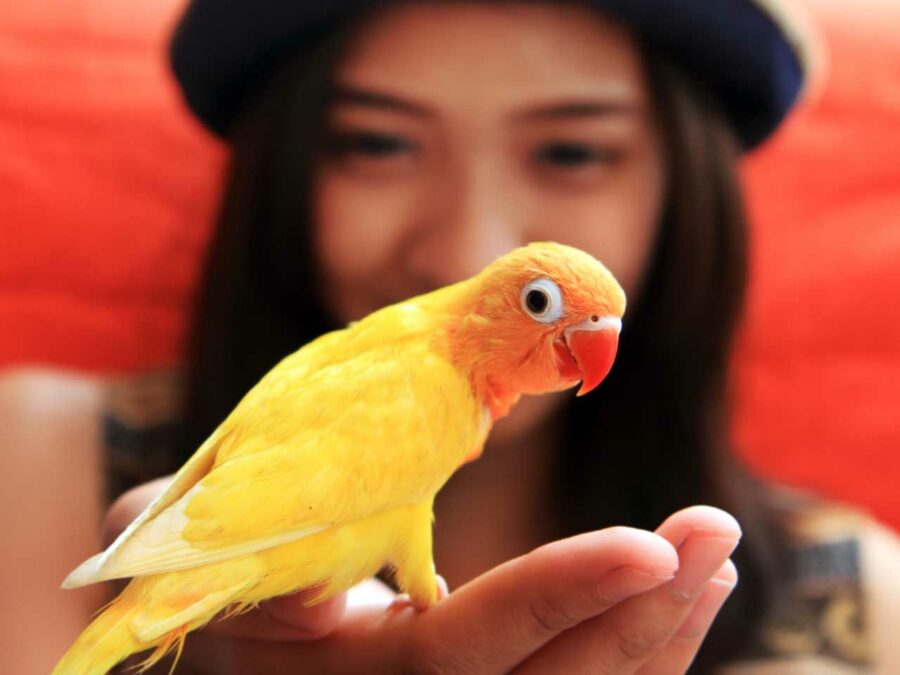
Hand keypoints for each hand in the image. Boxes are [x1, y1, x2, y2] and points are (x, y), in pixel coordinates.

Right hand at [106, 480, 739, 673]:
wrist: (279, 674)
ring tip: (716, 552)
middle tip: (714, 532)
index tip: (654, 545)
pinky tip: (687, 594)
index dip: (562, 596)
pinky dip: (645, 645)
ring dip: (666, 630)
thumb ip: (188, 546)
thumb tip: (131, 519)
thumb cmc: (250, 615)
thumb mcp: (220, 584)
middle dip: (652, 616)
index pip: (475, 647)